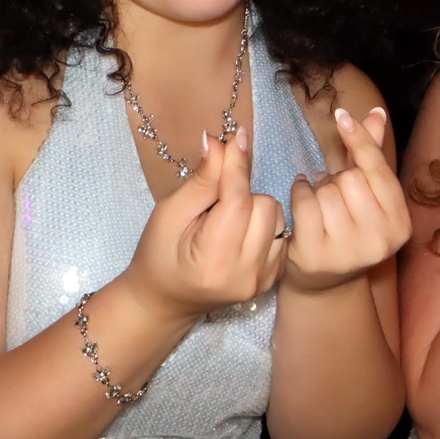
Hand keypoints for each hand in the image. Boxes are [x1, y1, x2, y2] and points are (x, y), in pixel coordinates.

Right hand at [124, 126, 287, 323]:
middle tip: (215, 203)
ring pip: (277, 217)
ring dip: (256, 208)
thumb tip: (220, 143)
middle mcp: (246, 274)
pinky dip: (263, 225)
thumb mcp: (169, 214)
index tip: (235, 137)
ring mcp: (262, 280)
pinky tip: (240, 232)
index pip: (238, 201)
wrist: (166, 300)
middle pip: (265, 207)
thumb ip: (200, 181)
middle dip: (243, 194)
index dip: (237, 166)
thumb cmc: (159, 255)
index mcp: (214, 260)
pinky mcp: (272, 279)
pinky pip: (280, 234)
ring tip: (227, 219)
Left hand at [285, 106, 411, 292]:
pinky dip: (299, 194)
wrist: (325, 281)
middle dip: (338, 177)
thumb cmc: (349, 226)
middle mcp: (380, 241)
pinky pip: (305, 204)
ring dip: (318, 187)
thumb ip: (371, 154)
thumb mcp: (367, 194)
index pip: (379, 171)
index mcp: (400, 223)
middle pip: (351, 179)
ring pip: (327, 191)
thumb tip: (376, 113)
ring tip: (320, 200)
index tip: (342, 116)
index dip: (360, 140)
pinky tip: (303, 200)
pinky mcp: (316, 256)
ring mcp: (348, 252)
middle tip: (335, 190)